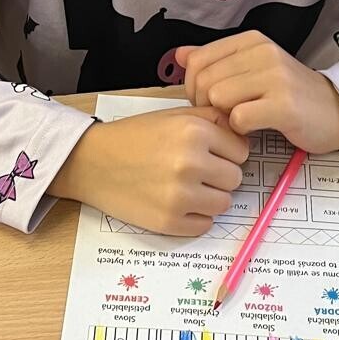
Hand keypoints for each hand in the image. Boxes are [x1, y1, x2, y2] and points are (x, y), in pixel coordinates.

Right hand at [50, 106, 249, 236]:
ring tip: (187, 187)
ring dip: (210, 197)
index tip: (211, 153)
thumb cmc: (135, 137)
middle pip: (236, 178)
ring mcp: (180, 195)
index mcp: (194, 131)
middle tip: (197, 171)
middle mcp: (190, 163)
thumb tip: (246, 136)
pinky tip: (177, 203)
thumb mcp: (174, 115)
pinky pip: (205, 225)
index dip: (228, 152)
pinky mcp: (169, 222)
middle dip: (220, 175)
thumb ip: (212, 119)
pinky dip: (196, 217)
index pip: (242, 151)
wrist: (92, 162)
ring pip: (224, 203)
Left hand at [177, 32, 338, 152]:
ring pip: (218, 98)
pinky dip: (240, 130)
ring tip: (239, 122)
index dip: (192, 86)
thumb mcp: (254, 68)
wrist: (338, 110)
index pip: (197, 60)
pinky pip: (238, 118)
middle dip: (204, 105)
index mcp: (251, 41)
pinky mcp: (283, 105)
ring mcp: (275, 77)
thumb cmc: (291, 94)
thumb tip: (180, 55)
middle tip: (221, 118)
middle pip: (204, 81)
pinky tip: (253, 129)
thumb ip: (217, 61)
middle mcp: (262, 52)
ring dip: (222, 118)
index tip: (205, 102)